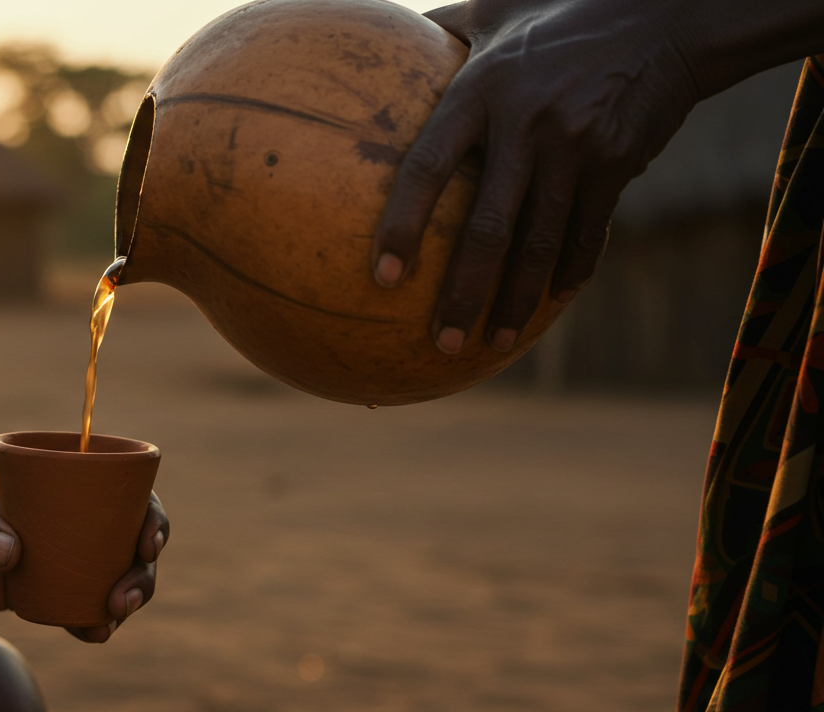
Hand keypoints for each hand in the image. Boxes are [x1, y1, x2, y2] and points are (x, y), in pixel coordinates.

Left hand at [0, 463, 169, 643]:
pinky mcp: (34, 586)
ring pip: (108, 571)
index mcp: (46, 476)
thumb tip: (13, 552)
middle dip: (140, 568)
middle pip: (124, 534)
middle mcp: (58, 511)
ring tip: (109, 620)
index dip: (146, 511)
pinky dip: (92, 619)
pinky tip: (94, 633)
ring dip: (125, 596)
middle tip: (125, 599)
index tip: (147, 542)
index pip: (113, 485)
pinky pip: (76, 601)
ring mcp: (50, 550)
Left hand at [371, 0, 705, 353]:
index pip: (427, 166)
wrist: (665, 17)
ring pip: (539, 243)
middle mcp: (523, 124)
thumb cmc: (563, 15)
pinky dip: (568, 272)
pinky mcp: (615, 163)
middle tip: (440, 342)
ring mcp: (573, 147)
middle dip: (461, 294)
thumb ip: (444, 29)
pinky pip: (587, 232)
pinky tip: (550, 303)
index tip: (382, 276)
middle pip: (486, 228)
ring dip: (515, 301)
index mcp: (479, 91)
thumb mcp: (498, 9)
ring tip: (492, 343)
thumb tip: (388, 40)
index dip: (403, 224)